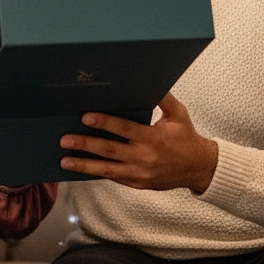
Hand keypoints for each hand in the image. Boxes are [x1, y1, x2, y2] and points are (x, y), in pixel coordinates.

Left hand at [58, 92, 217, 191]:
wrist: (199, 168)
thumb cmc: (186, 137)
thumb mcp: (178, 114)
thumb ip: (163, 97)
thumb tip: (150, 79)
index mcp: (153, 137)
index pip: (124, 129)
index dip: (104, 123)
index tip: (85, 117)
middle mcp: (145, 157)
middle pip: (110, 150)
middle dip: (85, 144)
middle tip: (64, 139)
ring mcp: (140, 173)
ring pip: (108, 170)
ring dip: (85, 165)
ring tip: (64, 160)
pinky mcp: (138, 184)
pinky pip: (114, 178)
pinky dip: (97, 173)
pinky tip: (81, 169)